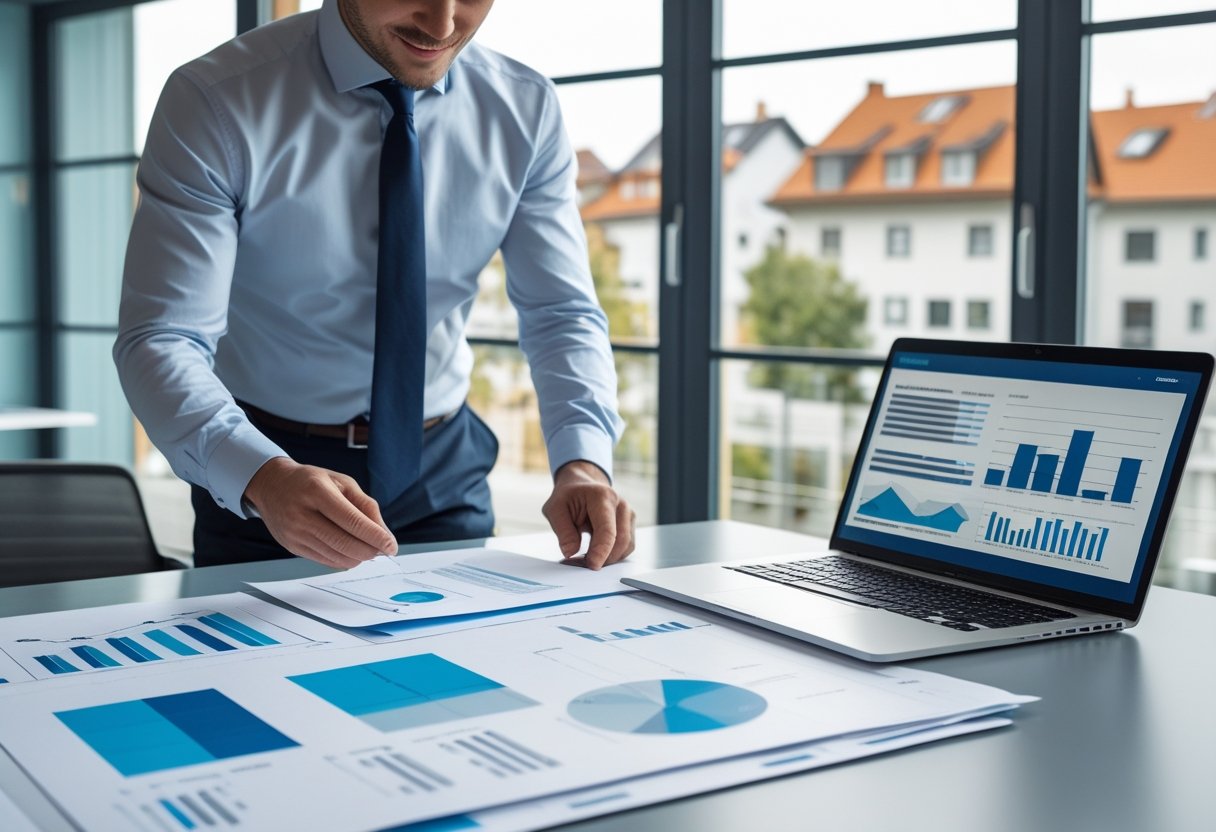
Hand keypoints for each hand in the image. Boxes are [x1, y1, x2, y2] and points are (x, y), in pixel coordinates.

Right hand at [243, 457, 397, 568]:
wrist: (272, 486)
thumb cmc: (311, 481)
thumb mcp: (342, 482)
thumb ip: (366, 506)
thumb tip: (384, 533)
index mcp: (317, 491)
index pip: (353, 522)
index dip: (376, 537)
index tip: (392, 546)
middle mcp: (303, 514)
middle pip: (345, 543)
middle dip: (370, 551)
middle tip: (383, 550)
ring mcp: (295, 533)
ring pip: (336, 557)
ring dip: (359, 557)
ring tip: (368, 549)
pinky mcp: (292, 547)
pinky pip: (325, 561)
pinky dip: (344, 560)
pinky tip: (351, 552)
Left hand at [542, 460, 634, 569]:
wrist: (580, 486)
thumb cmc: (568, 496)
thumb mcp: (554, 509)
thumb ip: (563, 532)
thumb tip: (571, 553)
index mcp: (602, 497)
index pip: (607, 530)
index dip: (601, 551)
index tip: (592, 566)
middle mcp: (620, 504)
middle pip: (621, 541)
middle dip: (604, 558)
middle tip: (582, 565)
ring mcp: (628, 514)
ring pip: (626, 546)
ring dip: (608, 558)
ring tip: (586, 558)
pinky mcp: (629, 524)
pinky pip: (625, 547)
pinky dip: (612, 555)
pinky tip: (595, 553)